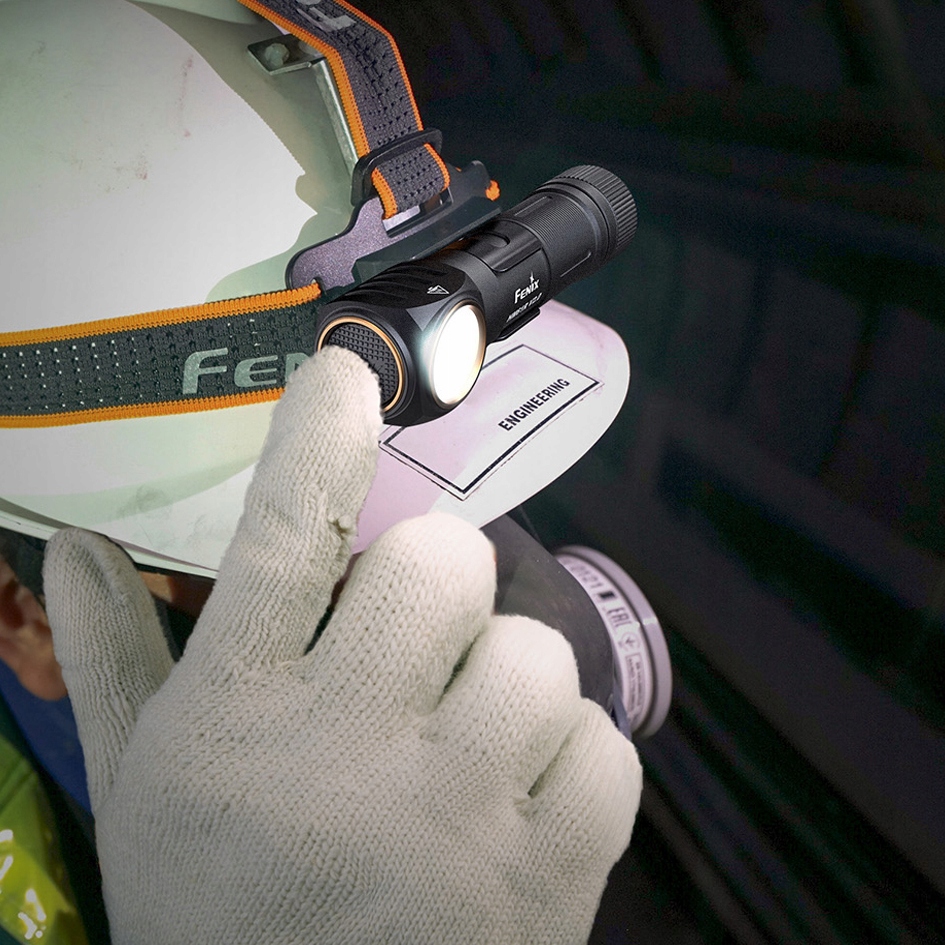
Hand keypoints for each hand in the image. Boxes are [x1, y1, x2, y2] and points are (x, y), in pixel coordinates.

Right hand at [44, 347, 640, 944]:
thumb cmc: (222, 908)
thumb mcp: (145, 790)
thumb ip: (115, 658)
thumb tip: (73, 547)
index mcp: (239, 718)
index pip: (282, 534)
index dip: (317, 435)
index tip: (345, 373)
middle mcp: (350, 753)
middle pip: (447, 562)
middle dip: (436, 582)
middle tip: (411, 638)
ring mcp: (461, 819)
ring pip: (539, 652)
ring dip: (504, 681)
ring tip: (457, 747)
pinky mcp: (552, 879)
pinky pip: (603, 744)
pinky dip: (568, 761)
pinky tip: (512, 804)